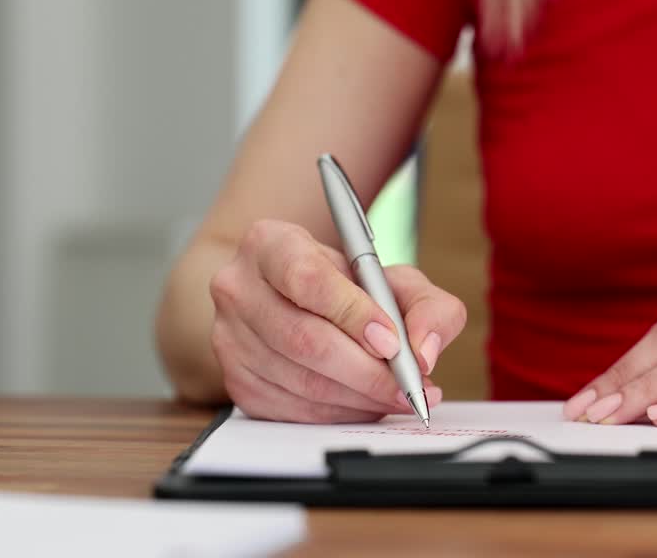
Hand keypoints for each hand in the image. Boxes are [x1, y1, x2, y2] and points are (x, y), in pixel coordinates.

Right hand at [209, 219, 465, 422]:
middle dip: (368, 371)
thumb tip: (425, 350)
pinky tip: (366, 403)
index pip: (307, 280)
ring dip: (360, 398)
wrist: (293, 301)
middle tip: (411, 385)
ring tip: (399, 395)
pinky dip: (340, 413)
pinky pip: (293, 410)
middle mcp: (238, 288)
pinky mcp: (237, 383)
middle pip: (304, 339)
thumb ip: (426, 304)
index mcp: (270, 244)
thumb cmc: (345, 287)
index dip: (353, 315)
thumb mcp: (392, 278)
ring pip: (301, 381)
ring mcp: (229, 339)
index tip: (393, 342)